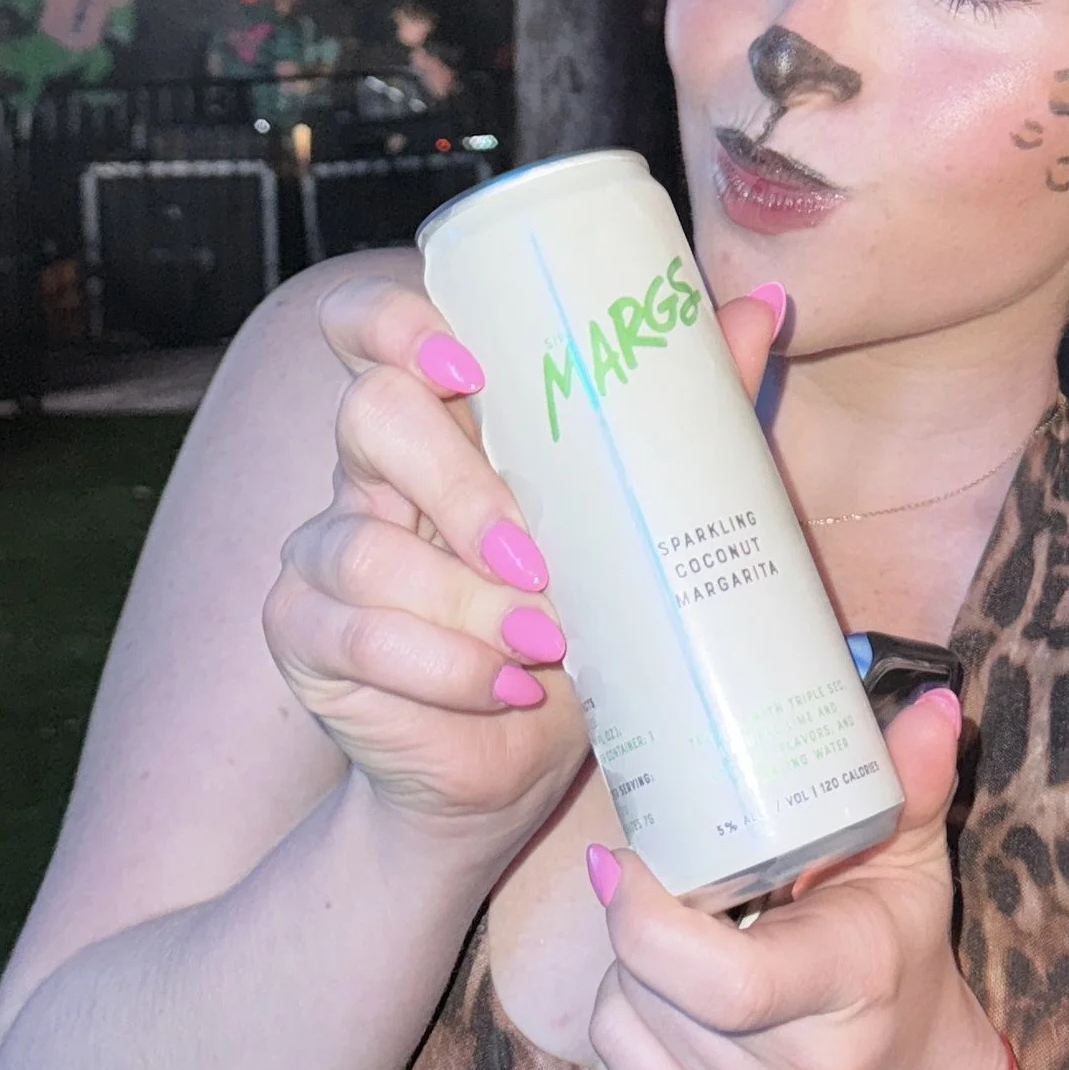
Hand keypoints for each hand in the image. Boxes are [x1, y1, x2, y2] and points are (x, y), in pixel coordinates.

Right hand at [262, 273, 789, 856]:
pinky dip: (446, 667)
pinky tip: (504, 686)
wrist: (513, 762)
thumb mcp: (637, 517)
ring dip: (467, 604)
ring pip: (365, 546)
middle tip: (539, 559)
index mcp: (440, 416)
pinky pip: (357, 634)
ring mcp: (326, 550)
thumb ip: (681, 411)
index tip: (468, 365)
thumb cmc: (578, 624)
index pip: (366, 321)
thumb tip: (761, 307)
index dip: (396, 321)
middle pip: (369, 414)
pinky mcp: (306, 633)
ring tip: (545, 642)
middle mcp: (369, 469)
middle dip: (463, 487)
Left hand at [583, 682, 1002, 1069]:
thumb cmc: (900, 956)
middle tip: (653, 879)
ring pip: (626, 1020)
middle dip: (635, 923)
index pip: (727, 982)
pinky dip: (626, 1015)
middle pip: (656, 989)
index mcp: (852, 984)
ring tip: (676, 934)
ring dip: (629, 966)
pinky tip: (668, 993)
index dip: (646, 919)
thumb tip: (930, 703)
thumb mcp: (911, 864)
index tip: (621, 858)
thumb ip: (911, 784)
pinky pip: (620, 1065)